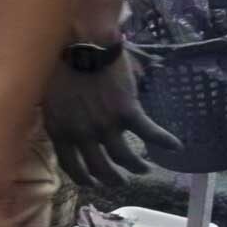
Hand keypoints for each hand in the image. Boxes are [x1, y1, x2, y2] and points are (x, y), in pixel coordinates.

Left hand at [44, 50, 176, 188]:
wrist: (80, 44)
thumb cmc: (61, 65)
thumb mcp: (51, 98)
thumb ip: (62, 117)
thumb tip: (71, 125)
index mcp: (60, 131)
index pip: (71, 165)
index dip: (83, 178)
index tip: (91, 182)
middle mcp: (82, 134)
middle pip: (99, 168)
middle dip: (111, 179)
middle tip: (119, 181)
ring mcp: (105, 125)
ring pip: (125, 158)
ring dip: (137, 167)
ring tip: (143, 169)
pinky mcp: (127, 111)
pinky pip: (150, 133)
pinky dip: (165, 141)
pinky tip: (176, 146)